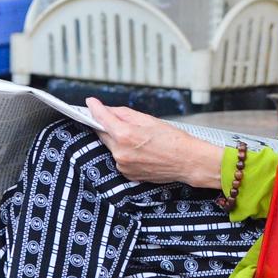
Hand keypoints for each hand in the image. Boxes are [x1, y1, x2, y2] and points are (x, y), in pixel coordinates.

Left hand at [86, 98, 222, 187]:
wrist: (187, 162)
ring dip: (117, 140)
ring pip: (111, 146)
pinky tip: (140, 150)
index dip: (95, 108)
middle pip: (103, 134)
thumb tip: (108, 110)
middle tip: (117, 119)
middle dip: (107, 125)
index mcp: (125, 135)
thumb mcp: (148, 120)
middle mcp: (120, 152)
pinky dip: (124, 152)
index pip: (102, 118)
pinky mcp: (127, 174)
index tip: (90, 103)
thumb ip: (124, 114)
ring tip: (138, 138)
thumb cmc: (173, 140)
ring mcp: (123, 165)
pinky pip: (119, 158)